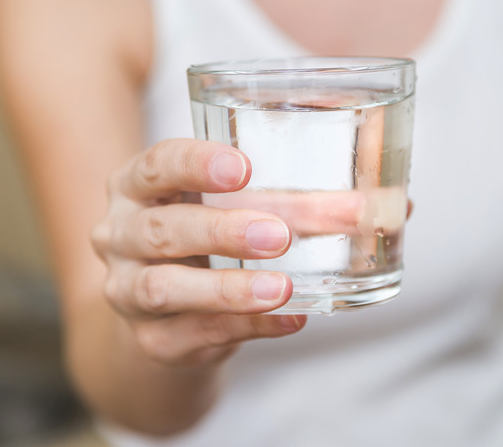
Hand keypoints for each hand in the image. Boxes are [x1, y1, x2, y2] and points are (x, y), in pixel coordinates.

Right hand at [90, 139, 305, 366]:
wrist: (170, 314)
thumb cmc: (206, 240)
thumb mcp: (224, 204)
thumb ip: (287, 194)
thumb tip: (383, 192)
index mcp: (135, 187)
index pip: (155, 165)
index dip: (196, 164)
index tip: (244, 167)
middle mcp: (119, 235)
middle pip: (162, 229)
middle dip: (222, 231)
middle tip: (279, 234)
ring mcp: (127, 291)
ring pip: (165, 288)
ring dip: (228, 287)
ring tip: (281, 287)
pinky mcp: (152, 339)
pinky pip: (196, 333)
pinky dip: (246, 326)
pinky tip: (289, 318)